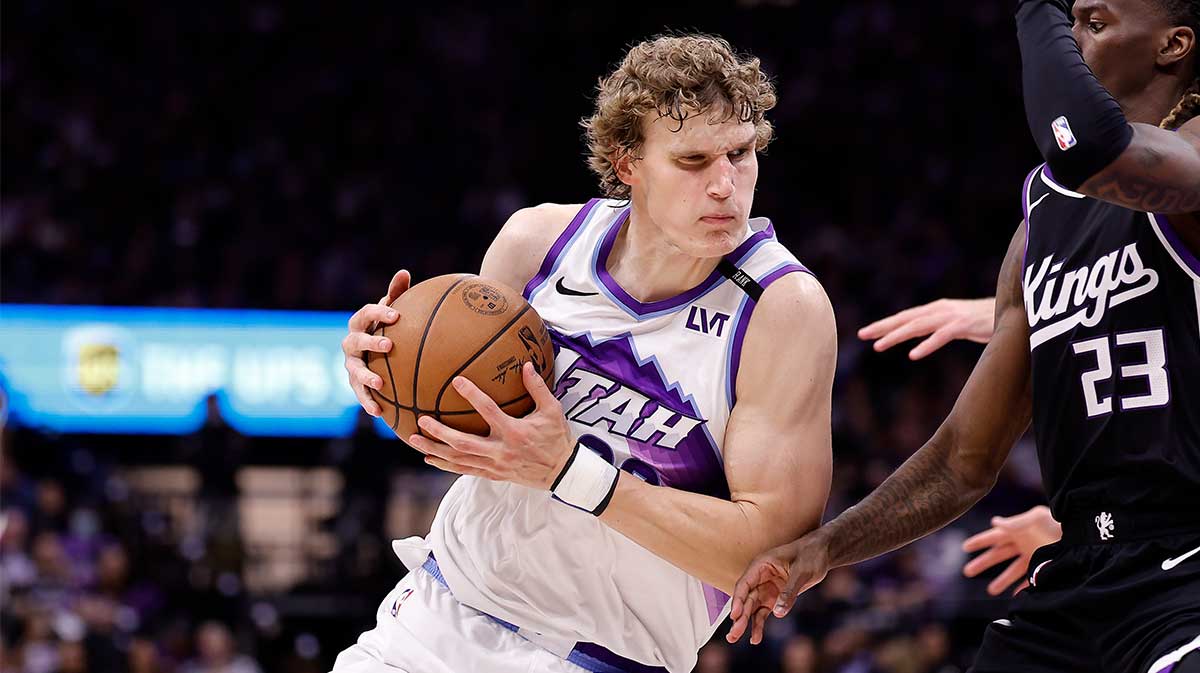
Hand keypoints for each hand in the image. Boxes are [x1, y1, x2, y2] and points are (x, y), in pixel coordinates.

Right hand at [342, 270, 409, 416]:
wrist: (377, 352)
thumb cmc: (388, 328)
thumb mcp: (392, 312)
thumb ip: (396, 294)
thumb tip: (403, 272)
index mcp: (361, 322)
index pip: (366, 313)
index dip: (378, 312)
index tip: (396, 315)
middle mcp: (351, 343)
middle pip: (355, 340)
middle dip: (370, 342)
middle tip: (388, 346)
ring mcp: (351, 364)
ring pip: (354, 370)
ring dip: (365, 376)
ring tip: (380, 383)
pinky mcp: (355, 385)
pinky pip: (360, 394)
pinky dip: (368, 402)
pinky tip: (380, 412)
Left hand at [407, 363, 573, 489]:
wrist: (562, 471)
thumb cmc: (557, 438)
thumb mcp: (553, 411)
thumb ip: (538, 388)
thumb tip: (526, 365)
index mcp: (515, 432)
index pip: (489, 411)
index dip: (472, 395)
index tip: (456, 381)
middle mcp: (501, 450)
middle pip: (464, 443)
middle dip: (440, 432)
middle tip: (422, 420)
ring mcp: (495, 465)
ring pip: (459, 459)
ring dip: (436, 450)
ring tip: (415, 440)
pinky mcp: (493, 474)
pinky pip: (465, 470)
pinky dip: (445, 465)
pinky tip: (429, 458)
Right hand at [727, 532, 830, 644]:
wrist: (822, 552)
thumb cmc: (810, 555)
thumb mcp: (801, 572)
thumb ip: (789, 592)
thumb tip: (778, 612)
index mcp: (761, 565)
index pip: (744, 584)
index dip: (738, 600)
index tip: (735, 615)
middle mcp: (759, 577)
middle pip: (745, 599)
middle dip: (738, 616)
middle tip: (732, 634)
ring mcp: (766, 588)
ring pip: (751, 608)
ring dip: (744, 623)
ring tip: (734, 638)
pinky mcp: (774, 597)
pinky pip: (763, 612)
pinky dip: (758, 624)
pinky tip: (755, 638)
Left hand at [858, 298, 995, 359]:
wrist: (1016, 313)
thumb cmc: (985, 320)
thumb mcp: (955, 325)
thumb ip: (936, 329)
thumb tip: (917, 338)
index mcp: (937, 310)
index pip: (906, 317)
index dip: (885, 324)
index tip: (865, 333)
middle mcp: (941, 310)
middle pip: (906, 319)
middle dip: (883, 327)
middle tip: (861, 335)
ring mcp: (952, 317)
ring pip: (918, 326)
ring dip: (897, 336)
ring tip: (878, 347)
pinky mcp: (965, 325)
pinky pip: (942, 336)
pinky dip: (927, 345)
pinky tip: (913, 355)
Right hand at [962, 505, 1061, 595]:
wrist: (1079, 536)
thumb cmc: (1055, 523)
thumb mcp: (1034, 518)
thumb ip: (1014, 522)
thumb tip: (995, 522)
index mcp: (1017, 531)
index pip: (994, 537)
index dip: (979, 541)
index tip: (965, 548)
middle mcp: (1023, 544)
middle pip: (999, 555)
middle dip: (983, 563)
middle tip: (967, 571)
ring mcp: (1033, 556)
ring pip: (1013, 570)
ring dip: (1002, 580)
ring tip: (991, 591)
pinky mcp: (1044, 567)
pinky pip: (1030, 580)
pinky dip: (1022, 588)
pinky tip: (1015, 596)